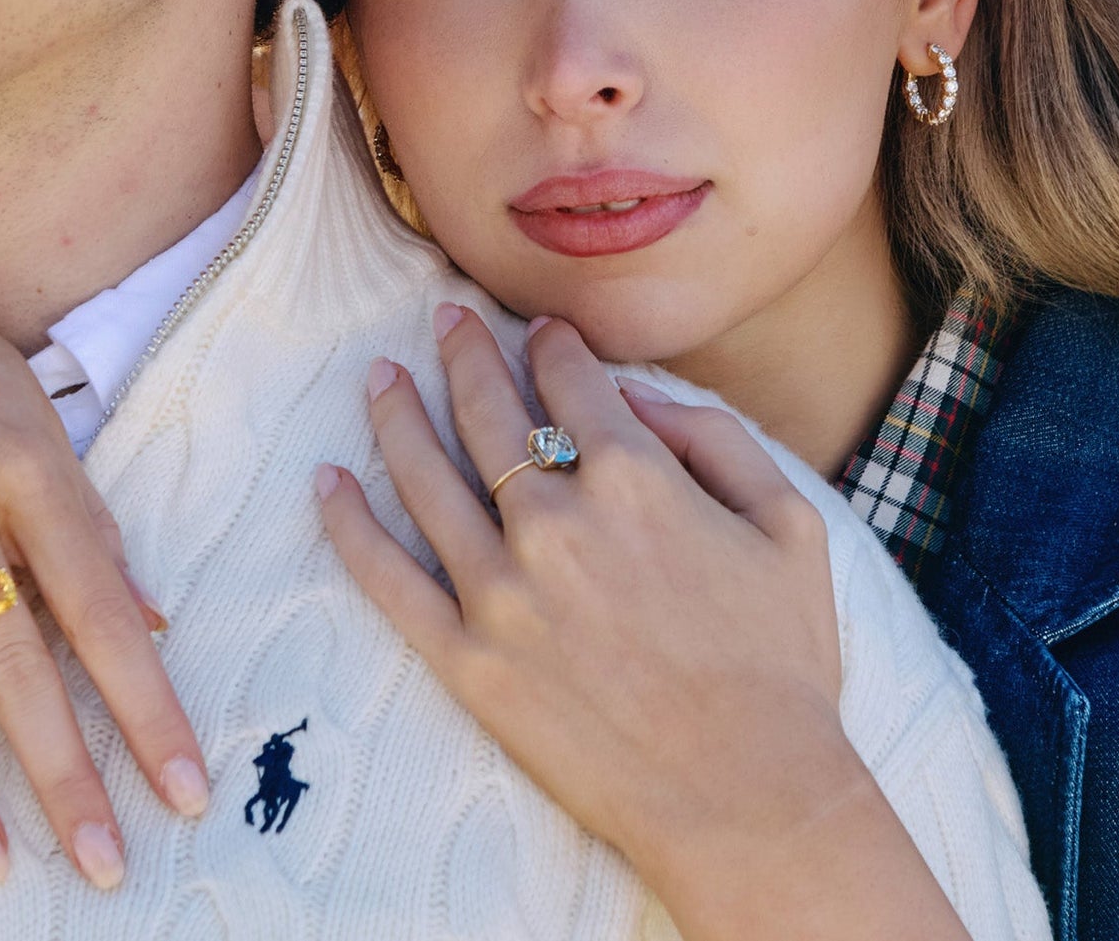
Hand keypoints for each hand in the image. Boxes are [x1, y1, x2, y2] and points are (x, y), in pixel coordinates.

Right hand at [0, 284, 206, 888]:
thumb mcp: (49, 436)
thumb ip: (93, 532)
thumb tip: (152, 622)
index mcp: (36, 482)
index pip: (104, 616)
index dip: (148, 706)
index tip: (186, 785)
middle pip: (20, 665)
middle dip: (67, 770)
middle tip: (110, 860)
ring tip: (5, 861)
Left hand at [319, 306, 968, 940]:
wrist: (747, 797)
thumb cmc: (781, 659)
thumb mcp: (790, 522)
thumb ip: (716, 439)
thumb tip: (639, 400)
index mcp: (636, 477)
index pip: (572, 382)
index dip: (554, 346)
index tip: (542, 332)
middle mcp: (556, 520)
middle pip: (490, 412)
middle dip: (466, 354)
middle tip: (445, 320)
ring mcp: (501, 591)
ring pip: (427, 476)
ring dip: (398, 414)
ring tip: (380, 376)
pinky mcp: (467, 659)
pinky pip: (390, 578)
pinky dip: (351, 524)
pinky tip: (328, 482)